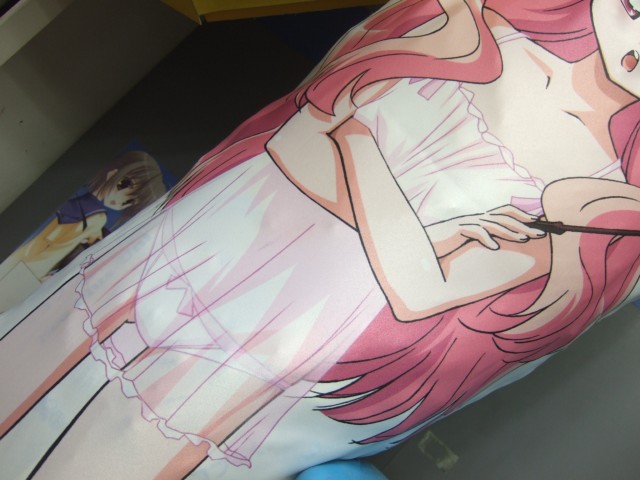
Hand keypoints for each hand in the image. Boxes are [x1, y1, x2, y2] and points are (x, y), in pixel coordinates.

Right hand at [425, 205, 546, 257]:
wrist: (422, 243)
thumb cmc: (445, 243)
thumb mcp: (467, 239)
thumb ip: (481, 237)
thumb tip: (498, 242)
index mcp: (479, 218)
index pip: (505, 212)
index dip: (522, 215)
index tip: (539, 222)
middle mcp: (475, 217)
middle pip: (504, 216)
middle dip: (524, 224)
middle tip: (540, 233)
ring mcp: (466, 222)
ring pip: (492, 223)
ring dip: (509, 231)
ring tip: (523, 239)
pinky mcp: (456, 230)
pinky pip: (474, 232)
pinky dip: (486, 239)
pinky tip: (495, 247)